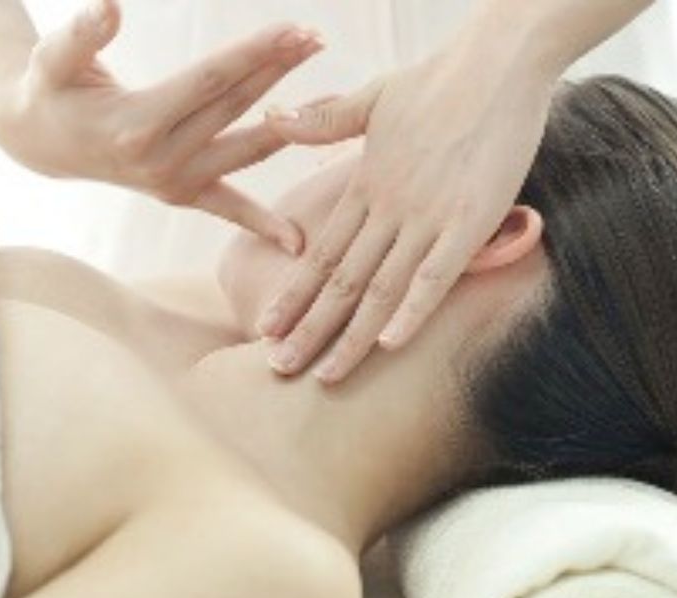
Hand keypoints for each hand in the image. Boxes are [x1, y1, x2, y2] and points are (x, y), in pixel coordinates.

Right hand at [0, 0, 323, 253]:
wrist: (40, 140)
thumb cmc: (48, 89)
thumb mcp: (53, 57)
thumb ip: (82, 33)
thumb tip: (109, 5)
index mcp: (136, 125)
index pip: (210, 81)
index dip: (255, 53)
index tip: (296, 29)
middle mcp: (159, 161)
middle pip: (234, 108)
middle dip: (278, 71)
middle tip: (317, 38)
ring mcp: (172, 183)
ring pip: (243, 150)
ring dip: (290, 127)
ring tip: (336, 102)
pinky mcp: (179, 195)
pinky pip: (227, 210)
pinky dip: (261, 224)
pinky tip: (297, 243)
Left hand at [256, 35, 555, 380]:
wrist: (498, 57)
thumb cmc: (438, 79)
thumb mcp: (372, 98)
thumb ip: (324, 120)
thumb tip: (273, 119)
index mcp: (365, 186)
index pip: (320, 253)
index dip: (292, 293)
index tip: (264, 326)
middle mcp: (388, 208)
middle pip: (340, 281)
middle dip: (308, 328)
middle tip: (278, 367)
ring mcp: (428, 215)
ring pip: (380, 287)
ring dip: (351, 335)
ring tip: (323, 375)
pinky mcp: (471, 217)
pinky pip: (437, 272)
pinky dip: (413, 309)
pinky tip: (388, 344)